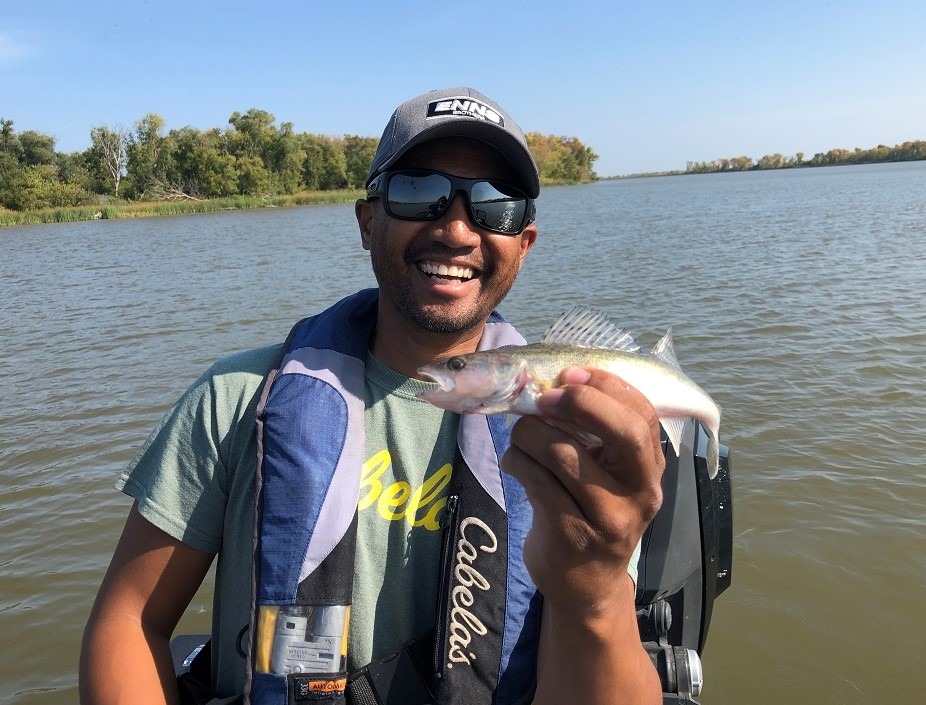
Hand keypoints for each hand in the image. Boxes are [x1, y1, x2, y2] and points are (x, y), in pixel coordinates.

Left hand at [501, 366, 664, 613]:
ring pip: (563, 453)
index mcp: (650, 468)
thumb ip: (595, 434)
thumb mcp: (609, 475)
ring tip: (521, 438)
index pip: (642, 414)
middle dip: (578, 403)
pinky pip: (536, 481)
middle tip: (543, 399)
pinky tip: (515, 464)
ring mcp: (609, 518)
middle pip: (621, 432)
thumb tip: (555, 382)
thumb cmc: (593, 513)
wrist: (586, 585)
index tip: (570, 373)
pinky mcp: (573, 535)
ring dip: (530, 434)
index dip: (606, 386)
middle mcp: (640, 492)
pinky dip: (516, 462)